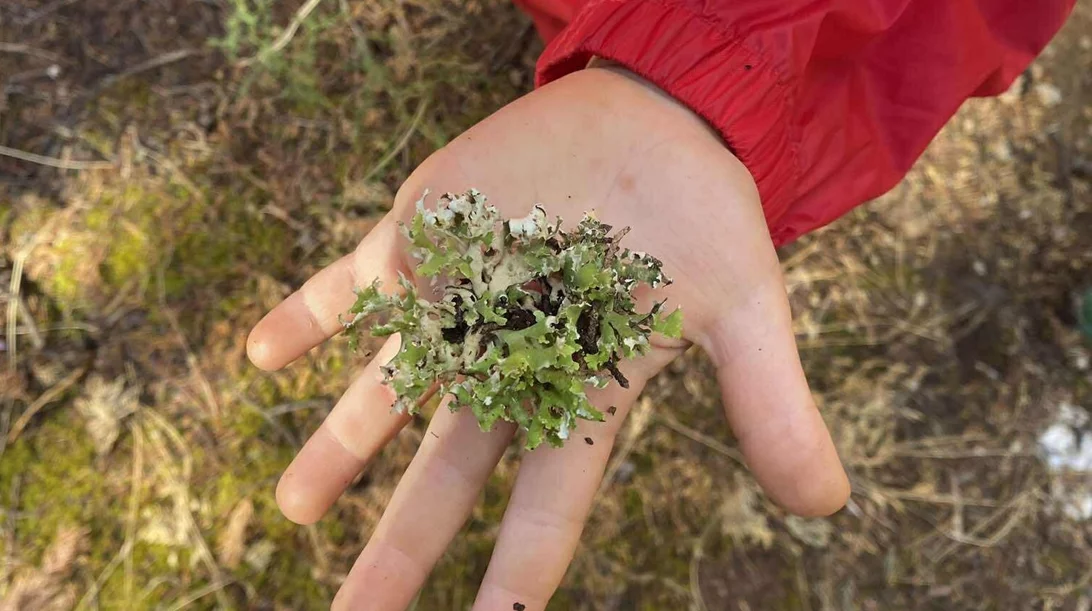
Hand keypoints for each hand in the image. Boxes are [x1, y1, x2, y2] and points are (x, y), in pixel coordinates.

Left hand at [247, 66, 849, 609]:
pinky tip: (263, 353)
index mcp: (581, 392)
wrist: (656, 120)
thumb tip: (828, 507)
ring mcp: (457, 304)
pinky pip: (349, 287)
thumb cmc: (703, 214)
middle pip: (445, 474)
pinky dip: (307, 316)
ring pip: (386, 393)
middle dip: (400, 550)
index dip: (517, 576)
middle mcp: (508, 362)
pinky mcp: (423, 241)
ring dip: (337, 448)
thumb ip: (771, 405)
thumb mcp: (746, 310)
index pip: (545, 505)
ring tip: (294, 507)